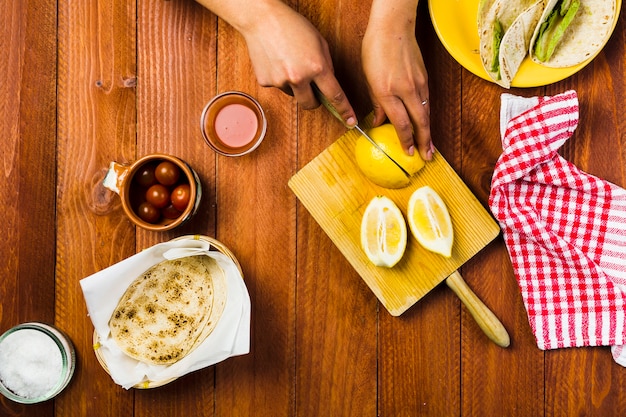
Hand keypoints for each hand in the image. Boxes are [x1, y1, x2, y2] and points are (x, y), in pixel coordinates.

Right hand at [240, 2, 356, 125]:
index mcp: (316, 67)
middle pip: (310, 104)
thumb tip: (329, 85)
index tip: (350, 122)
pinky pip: (277, 87)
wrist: (262, 19)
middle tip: (313, 91)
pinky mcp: (265, 82)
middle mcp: (298, 77)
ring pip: (293, 94)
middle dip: (314, 101)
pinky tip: (277, 61)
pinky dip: (279, 78)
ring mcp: (280, 81)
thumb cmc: (292, 26)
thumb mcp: (319, 42)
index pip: (335, 95)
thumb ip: (327, 65)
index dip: (344, 110)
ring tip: (289, 62)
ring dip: (295, 85)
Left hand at [362, 0, 432, 159]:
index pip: (400, 123)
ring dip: (428, 131)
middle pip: (419, 122)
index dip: (405, 140)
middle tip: (426, 157)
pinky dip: (427, 115)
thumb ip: (376, 102)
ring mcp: (417, 83)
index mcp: (386, 91)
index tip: (407, 152)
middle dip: (423, 142)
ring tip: (429, 146)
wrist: (393, 27)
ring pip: (425, 112)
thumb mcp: (368, 78)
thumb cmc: (376, 49)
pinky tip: (426, 123)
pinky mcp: (424, 77)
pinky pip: (426, 101)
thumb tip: (379, 121)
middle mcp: (404, 89)